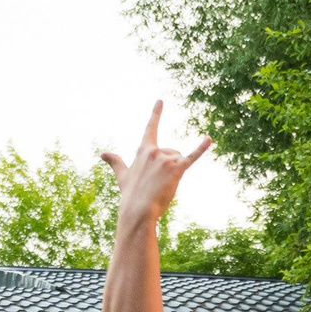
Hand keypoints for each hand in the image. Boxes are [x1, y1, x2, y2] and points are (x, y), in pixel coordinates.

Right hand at [98, 100, 209, 223]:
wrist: (138, 210)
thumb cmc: (130, 194)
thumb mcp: (122, 176)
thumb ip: (115, 162)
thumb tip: (102, 154)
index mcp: (143, 150)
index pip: (150, 128)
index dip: (156, 114)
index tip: (160, 101)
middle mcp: (155, 151)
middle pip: (172, 152)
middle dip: (170, 167)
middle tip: (158, 183)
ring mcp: (166, 159)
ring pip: (179, 159)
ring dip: (175, 172)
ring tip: (164, 185)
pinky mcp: (177, 169)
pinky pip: (192, 157)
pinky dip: (201, 148)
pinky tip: (208, 139)